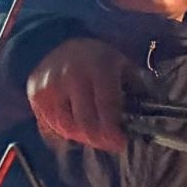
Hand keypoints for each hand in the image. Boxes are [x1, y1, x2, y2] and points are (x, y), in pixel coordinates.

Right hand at [25, 38, 141, 153]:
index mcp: (98, 68)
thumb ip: (136, 88)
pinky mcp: (36, 95)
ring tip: (92, 136)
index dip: (113, 130)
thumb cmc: (96, 58)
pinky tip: (74, 129)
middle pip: (84, 122)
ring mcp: (50, 86)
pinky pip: (49, 125)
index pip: (106, 107)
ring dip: (81, 138)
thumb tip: (151, 115)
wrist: (56, 41)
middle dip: (98, 140)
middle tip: (108, 144)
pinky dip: (62, 132)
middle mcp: (72, 77)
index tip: (120, 143)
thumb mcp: (121, 64)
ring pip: (65, 127)